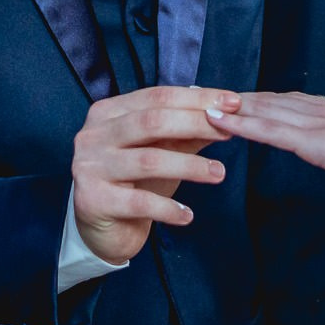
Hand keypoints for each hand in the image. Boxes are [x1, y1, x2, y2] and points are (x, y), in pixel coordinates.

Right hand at [72, 86, 237, 263]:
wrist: (101, 228)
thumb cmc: (133, 183)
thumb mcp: (160, 151)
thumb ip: (185, 133)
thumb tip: (224, 114)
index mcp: (108, 113)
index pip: (156, 97)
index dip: (196, 99)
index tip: (232, 103)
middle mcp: (94, 135)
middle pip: (151, 122)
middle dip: (195, 123)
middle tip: (230, 132)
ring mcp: (91, 167)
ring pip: (148, 160)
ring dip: (189, 166)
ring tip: (219, 173)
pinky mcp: (94, 200)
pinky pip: (139, 202)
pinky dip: (168, 208)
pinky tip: (187, 215)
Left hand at [205, 91, 324, 188]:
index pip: (295, 103)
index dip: (269, 101)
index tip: (248, 98)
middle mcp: (324, 110)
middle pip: (274, 100)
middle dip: (244, 97)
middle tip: (214, 93)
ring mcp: (315, 121)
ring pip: (265, 110)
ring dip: (233, 106)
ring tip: (204, 102)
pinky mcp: (308, 138)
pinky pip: (267, 128)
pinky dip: (239, 124)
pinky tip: (217, 120)